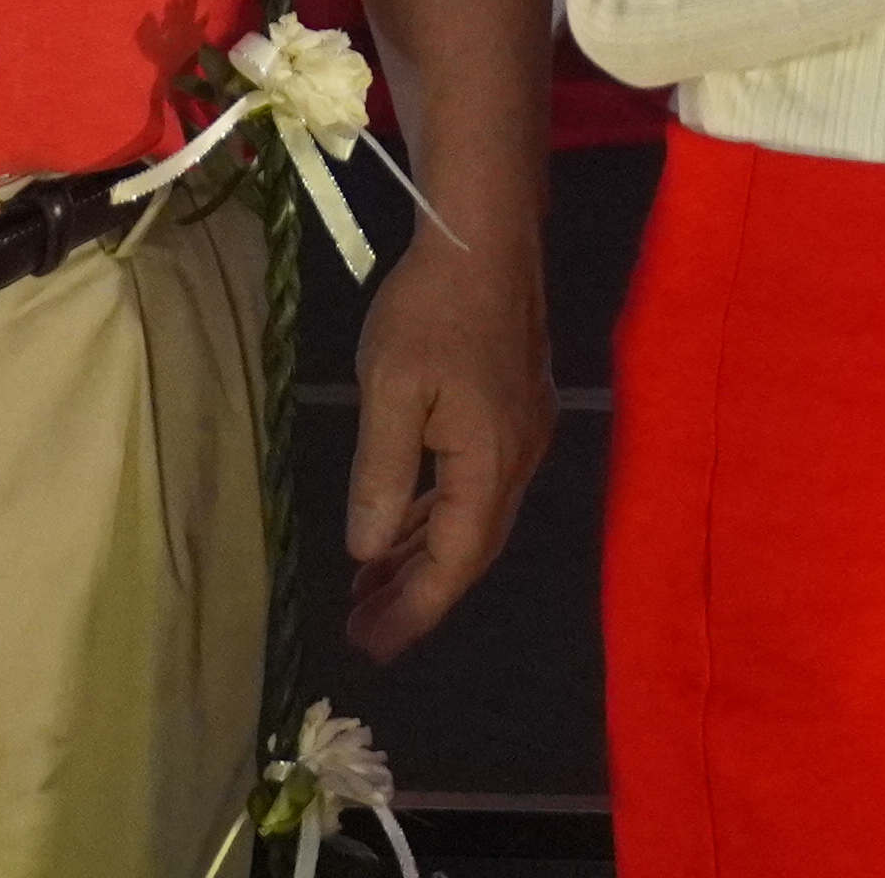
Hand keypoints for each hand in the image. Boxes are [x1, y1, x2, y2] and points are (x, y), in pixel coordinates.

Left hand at [342, 220, 555, 658]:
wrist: (485, 236)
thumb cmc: (430, 309)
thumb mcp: (389, 390)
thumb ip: (381, 476)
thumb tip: (367, 549)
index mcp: (490, 464)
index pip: (454, 562)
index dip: (414, 610)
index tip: (371, 648)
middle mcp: (518, 460)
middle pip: (471, 551)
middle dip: (418, 595)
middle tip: (363, 632)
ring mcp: (521, 434)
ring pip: (474, 519)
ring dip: (425, 556)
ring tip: (371, 588)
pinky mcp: (513, 410)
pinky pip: (476, 487)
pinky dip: (438, 516)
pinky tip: (404, 522)